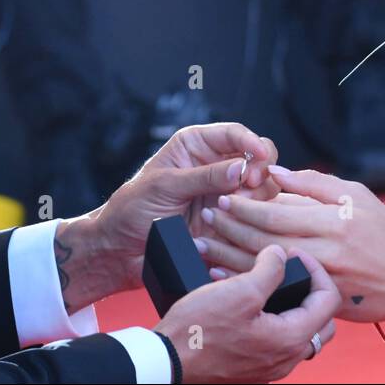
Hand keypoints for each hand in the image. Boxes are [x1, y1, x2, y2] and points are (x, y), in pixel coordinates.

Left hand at [58, 123, 281, 307]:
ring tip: (234, 210)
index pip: (235, 134)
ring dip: (255, 198)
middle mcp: (216, 166)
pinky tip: (234, 228)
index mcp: (197, 146)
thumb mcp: (164, 186)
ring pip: (263, 188)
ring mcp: (225, 194)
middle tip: (249, 186)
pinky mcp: (229, 221)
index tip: (261, 156)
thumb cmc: (132, 209)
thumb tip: (241, 167)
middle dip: (259, 170)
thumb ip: (203, 176)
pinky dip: (252, 221)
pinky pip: (254, 217)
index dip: (252, 142)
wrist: (122, 250)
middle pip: (259, 157)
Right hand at [155, 244, 339, 382]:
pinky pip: (276, 342)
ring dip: (293, 305)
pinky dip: (274, 320)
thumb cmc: (200, 331)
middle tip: (292, 270)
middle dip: (312, 290)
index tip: (294, 254)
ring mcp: (269, 366)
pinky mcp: (252, 367)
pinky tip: (252, 305)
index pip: (330, 300)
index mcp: (291, 339)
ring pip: (299, 332)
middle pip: (321, 321)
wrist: (168, 362)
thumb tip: (282, 255)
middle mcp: (286, 359)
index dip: (317, 269)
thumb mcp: (240, 290)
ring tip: (271, 284)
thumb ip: (270, 269)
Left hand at [202, 166, 384, 325]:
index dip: (245, 207)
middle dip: (230, 228)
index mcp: (332, 222)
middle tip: (207, 216)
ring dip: (229, 256)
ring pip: (264, 269)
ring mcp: (321, 281)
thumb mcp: (355, 195)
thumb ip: (313, 183)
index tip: (224, 197)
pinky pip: (275, 290)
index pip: (275, 215)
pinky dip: (247, 282)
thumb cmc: (383, 230)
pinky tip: (224, 274)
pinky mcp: (319, 301)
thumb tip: (274, 170)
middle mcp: (325, 254)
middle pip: (263, 243)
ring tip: (204, 243)